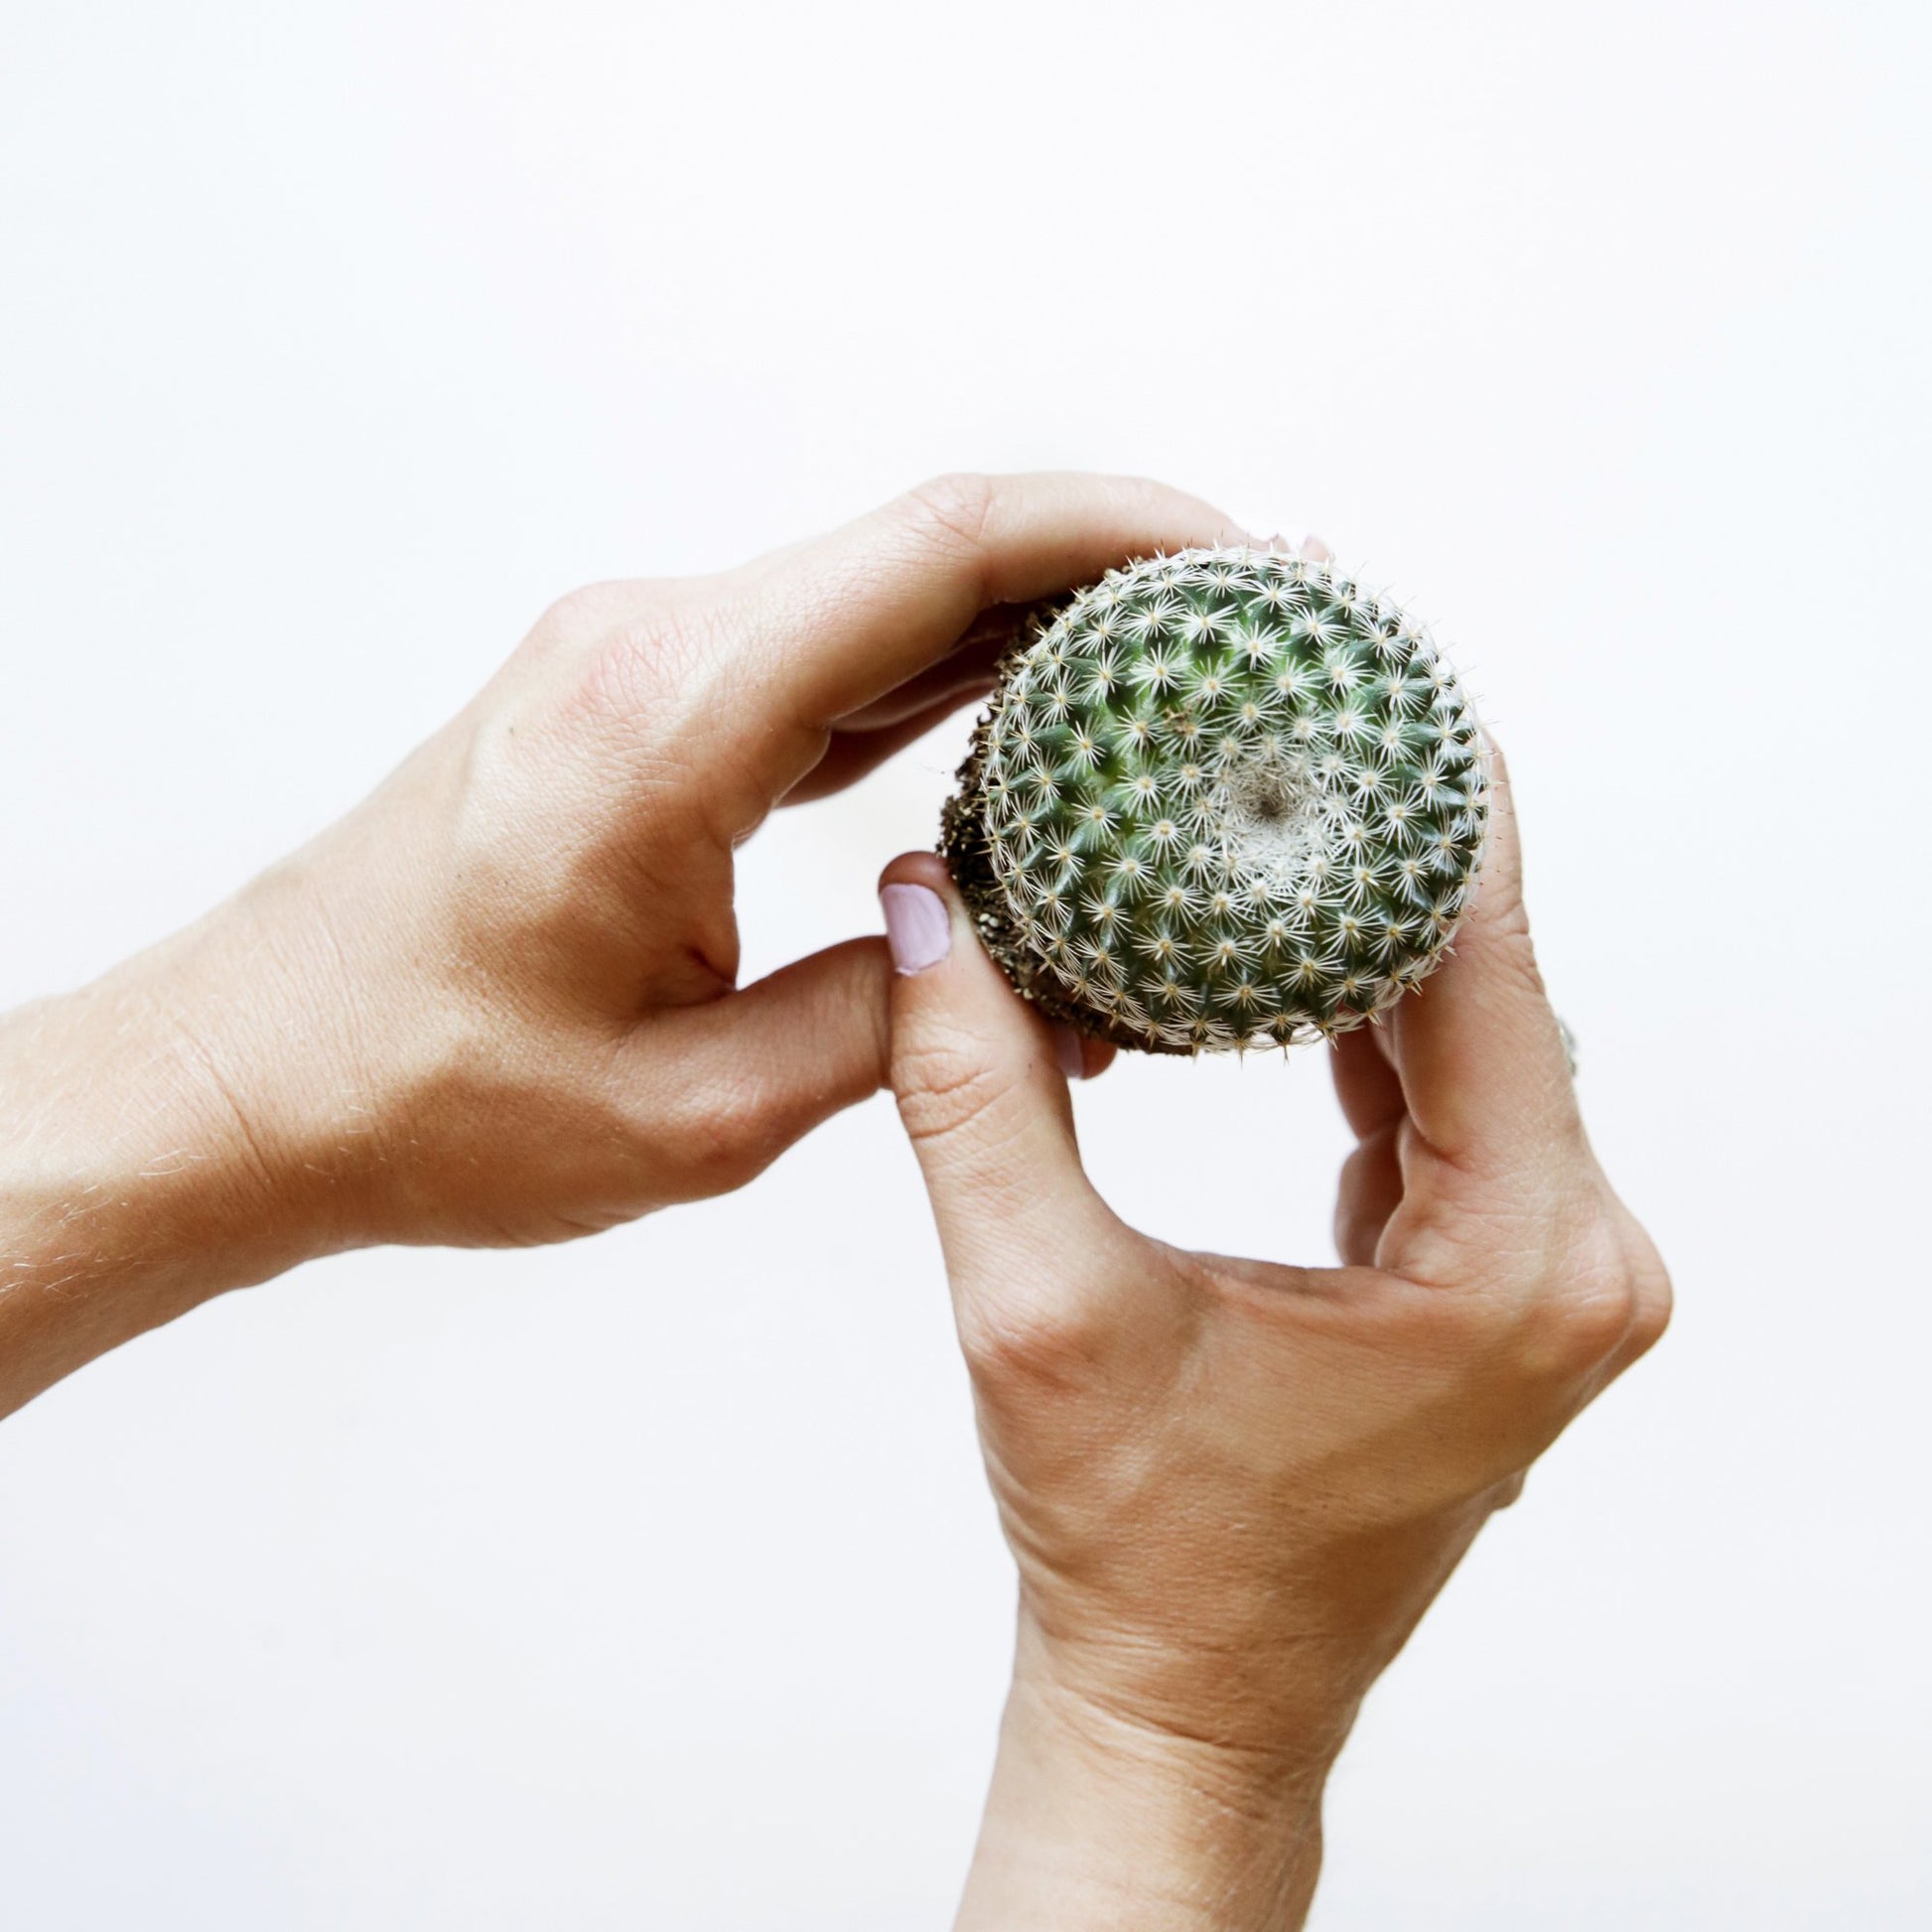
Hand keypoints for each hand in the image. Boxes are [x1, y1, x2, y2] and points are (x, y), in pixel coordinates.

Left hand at [0, 474, 1245, 1414]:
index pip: (939, 555)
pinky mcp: (641, 702)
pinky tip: (1048, 718)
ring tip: (1192, 669)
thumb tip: (1037, 977)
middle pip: (933, 546)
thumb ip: (892, 1029)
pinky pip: (830, 655)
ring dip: (1040, 615)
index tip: (1251, 562)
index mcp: (671, 717)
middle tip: (1268, 626)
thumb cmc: (430, 1099)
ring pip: (888, 595)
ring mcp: (642, 658)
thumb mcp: (694, 1114)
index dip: (1117, 532)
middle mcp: (656, 643)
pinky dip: (951, 672)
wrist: (256, 1076)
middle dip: (1113, 567)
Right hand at [877, 755, 1670, 1929]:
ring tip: (1292, 792)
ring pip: (1484, 1031)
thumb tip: (929, 909)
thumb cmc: (1134, 1546)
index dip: (1424, 808)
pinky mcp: (1503, 1275)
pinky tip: (1303, 941)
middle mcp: (1576, 1257)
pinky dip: (1385, 1011)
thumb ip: (974, 1097)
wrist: (1186, 1695)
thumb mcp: (1035, 1312)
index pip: (1485, 966)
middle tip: (1308, 701)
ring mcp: (1552, 1271)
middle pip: (1500, 982)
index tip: (1366, 676)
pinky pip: (1464, 1095)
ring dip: (1388, 921)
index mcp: (1513, 1261)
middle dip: (1396, 843)